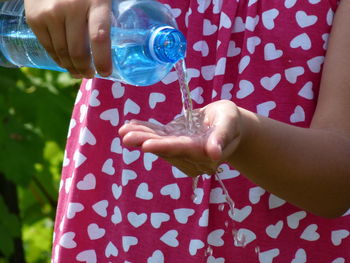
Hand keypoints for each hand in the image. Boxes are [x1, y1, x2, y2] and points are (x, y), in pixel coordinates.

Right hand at [24, 0, 111, 77]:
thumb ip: (108, 15)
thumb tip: (127, 41)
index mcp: (96, 1)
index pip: (100, 37)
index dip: (103, 60)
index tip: (105, 73)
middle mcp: (71, 8)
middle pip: (78, 51)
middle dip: (85, 69)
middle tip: (90, 75)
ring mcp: (50, 14)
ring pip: (62, 53)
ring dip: (71, 68)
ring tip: (77, 71)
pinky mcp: (35, 18)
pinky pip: (48, 47)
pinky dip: (57, 59)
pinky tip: (64, 62)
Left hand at [119, 100, 242, 176]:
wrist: (228, 124)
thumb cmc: (231, 121)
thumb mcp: (229, 124)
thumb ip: (221, 137)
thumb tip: (214, 154)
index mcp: (202, 153)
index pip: (181, 150)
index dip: (164, 147)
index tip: (145, 145)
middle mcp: (188, 154)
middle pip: (165, 148)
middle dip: (145, 141)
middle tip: (126, 136)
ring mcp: (180, 148)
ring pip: (159, 143)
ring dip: (141, 137)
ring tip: (123, 130)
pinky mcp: (175, 139)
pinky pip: (159, 136)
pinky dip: (145, 130)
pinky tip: (130, 125)